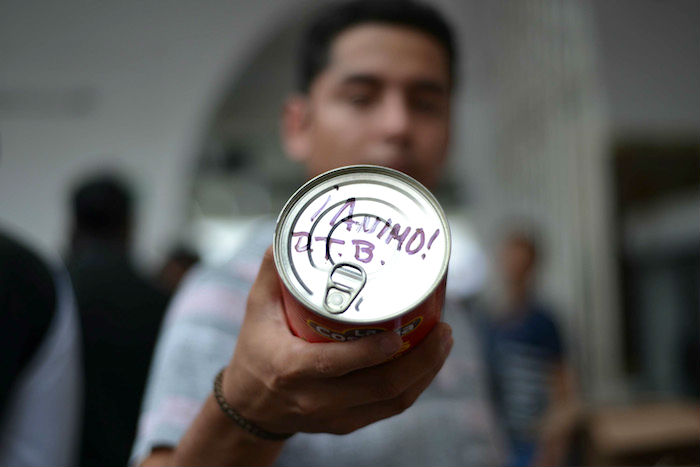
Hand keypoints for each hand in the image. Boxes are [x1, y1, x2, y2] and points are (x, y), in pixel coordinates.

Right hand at [222, 247, 452, 434]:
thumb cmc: (256, 351)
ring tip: (445, 340)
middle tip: (444, 328)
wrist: (251, 406)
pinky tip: (431, 362)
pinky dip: (416, 385)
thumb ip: (273, 272)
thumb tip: (294, 231)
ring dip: (427, 372)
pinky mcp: (348, 424)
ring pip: (393, 401)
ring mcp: (335, 416)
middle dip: (421, 360)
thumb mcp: (257, 310)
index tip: (400, 331)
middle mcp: (316, 399)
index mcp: (292, 369)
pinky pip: (390, 409)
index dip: (372, 352)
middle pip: (380, 387)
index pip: (337, 364)